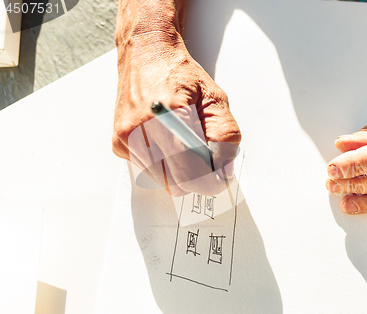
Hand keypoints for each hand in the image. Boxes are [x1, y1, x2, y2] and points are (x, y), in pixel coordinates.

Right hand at [112, 35, 240, 195]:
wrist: (146, 54)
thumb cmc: (180, 74)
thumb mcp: (214, 98)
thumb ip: (225, 135)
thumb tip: (224, 169)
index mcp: (169, 117)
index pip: (191, 172)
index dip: (211, 180)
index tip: (221, 176)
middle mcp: (141, 130)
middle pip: (177, 184)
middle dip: (196, 177)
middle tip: (206, 158)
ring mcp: (127, 139)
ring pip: (163, 181)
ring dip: (179, 171)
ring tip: (184, 142)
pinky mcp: (119, 144)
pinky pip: (148, 171)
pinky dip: (163, 163)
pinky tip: (166, 139)